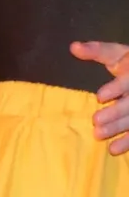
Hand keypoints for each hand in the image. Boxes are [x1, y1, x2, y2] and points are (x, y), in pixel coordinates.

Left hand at [71, 40, 128, 154]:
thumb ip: (96, 50)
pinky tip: (114, 149)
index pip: (127, 83)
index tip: (99, 96)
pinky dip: (127, 142)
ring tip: (98, 135)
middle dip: (115, 114)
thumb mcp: (116, 54)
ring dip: (118, 129)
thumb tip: (73, 47)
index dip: (115, 89)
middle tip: (95, 121)